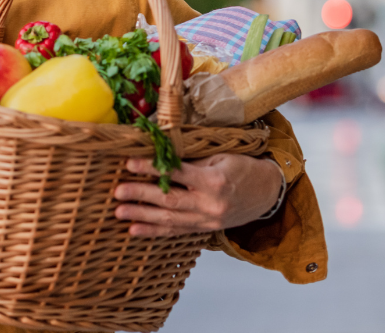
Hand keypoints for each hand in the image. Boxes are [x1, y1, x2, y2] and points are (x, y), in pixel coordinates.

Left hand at [113, 153, 283, 236]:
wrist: (267, 193)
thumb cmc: (242, 168)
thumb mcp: (220, 156)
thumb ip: (192, 159)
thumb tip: (159, 153)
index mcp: (214, 181)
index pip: (177, 173)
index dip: (152, 168)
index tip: (129, 163)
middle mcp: (210, 204)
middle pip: (170, 201)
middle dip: (141, 196)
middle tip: (117, 192)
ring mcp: (207, 221)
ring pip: (170, 220)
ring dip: (142, 216)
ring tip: (119, 213)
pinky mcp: (204, 230)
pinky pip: (176, 232)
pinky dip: (154, 231)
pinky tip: (135, 230)